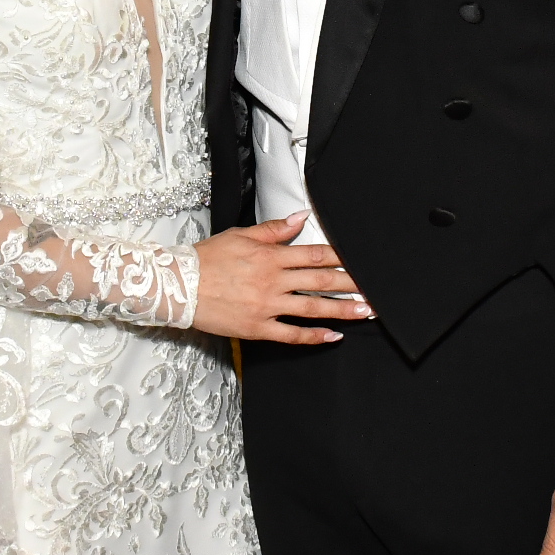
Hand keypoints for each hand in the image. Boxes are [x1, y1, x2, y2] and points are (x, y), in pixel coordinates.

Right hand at [192, 213, 372, 344]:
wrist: (178, 286)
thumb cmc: (207, 259)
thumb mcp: (239, 235)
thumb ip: (273, 230)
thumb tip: (300, 218)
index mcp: (270, 256)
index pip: (315, 255)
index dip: (341, 258)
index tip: (362, 260)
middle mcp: (272, 281)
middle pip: (321, 281)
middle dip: (352, 285)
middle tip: (377, 290)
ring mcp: (266, 306)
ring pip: (312, 308)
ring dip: (342, 311)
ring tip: (365, 312)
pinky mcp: (257, 328)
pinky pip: (291, 334)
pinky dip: (313, 336)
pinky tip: (332, 336)